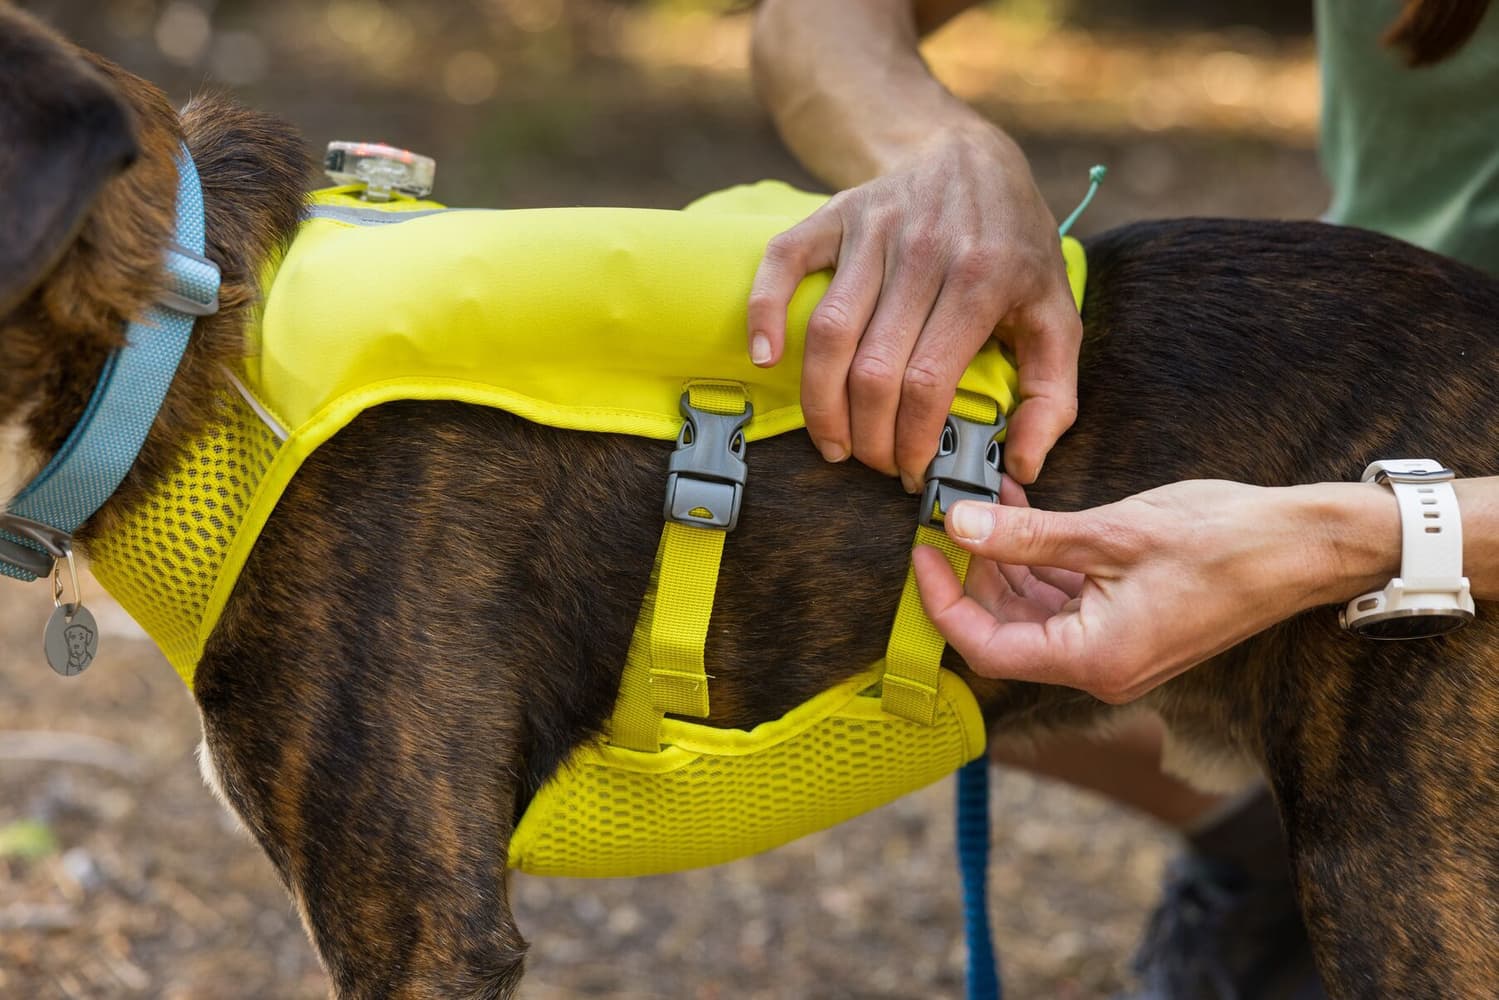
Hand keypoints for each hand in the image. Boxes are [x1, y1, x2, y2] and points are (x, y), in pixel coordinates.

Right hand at [746, 124, 1080, 487]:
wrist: (972, 157)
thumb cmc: (1014, 249)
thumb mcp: (1056, 313)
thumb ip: (1052, 397)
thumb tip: (1021, 472)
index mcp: (984, 278)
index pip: (929, 382)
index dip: (913, 440)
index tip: (912, 471)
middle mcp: (925, 250)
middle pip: (874, 369)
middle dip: (867, 436)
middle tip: (873, 462)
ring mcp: (874, 229)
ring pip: (828, 332)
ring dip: (820, 402)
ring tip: (831, 442)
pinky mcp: (834, 214)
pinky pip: (784, 263)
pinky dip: (764, 311)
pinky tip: (765, 357)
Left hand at [913, 479, 1400, 702]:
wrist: (1306, 546)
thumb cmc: (1224, 542)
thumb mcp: (1111, 532)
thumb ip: (1028, 536)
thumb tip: (957, 526)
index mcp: (1092, 660)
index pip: (986, 648)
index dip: (943, 602)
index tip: (922, 552)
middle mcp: (1099, 666)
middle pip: (1005, 629)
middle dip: (972, 573)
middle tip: (949, 516)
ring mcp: (1116, 646)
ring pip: (1033, 609)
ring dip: (1005, 558)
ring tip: (984, 499)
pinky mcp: (1129, 622)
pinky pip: (1067, 596)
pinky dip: (1040, 558)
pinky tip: (1023, 508)